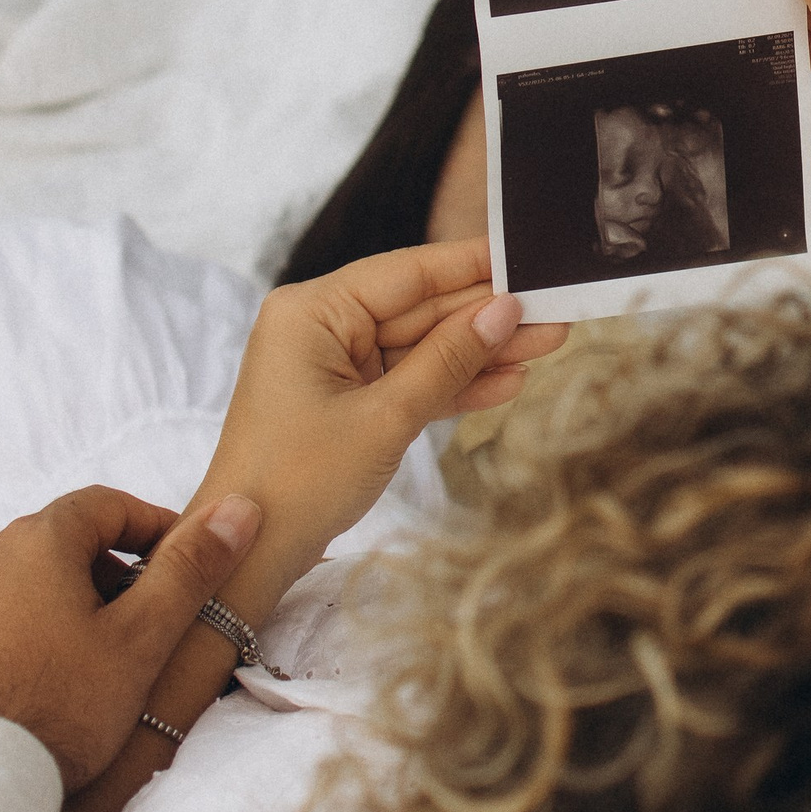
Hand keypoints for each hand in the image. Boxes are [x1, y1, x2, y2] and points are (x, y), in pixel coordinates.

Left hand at [0, 490, 265, 790]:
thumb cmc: (55, 704)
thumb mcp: (140, 639)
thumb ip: (188, 571)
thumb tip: (237, 508)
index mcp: (37, 541)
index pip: (105, 504)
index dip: (151, 526)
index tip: (179, 562)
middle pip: (57, 544)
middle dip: (105, 570)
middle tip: (140, 620)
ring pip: (15, 585)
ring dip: (57, 605)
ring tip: (86, 661)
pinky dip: (14, 637)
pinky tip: (30, 686)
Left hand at [193, 239, 565, 594]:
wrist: (253, 552)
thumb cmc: (300, 481)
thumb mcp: (385, 417)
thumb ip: (448, 360)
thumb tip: (504, 311)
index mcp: (312, 311)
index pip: (407, 273)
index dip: (473, 266)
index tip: (529, 259)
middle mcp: (321, 327)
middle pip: (420, 309)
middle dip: (488, 315)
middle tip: (557, 310)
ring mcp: (335, 366)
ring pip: (422, 347)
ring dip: (482, 352)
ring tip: (551, 343)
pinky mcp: (349, 401)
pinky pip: (410, 381)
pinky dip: (454, 384)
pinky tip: (509, 380)